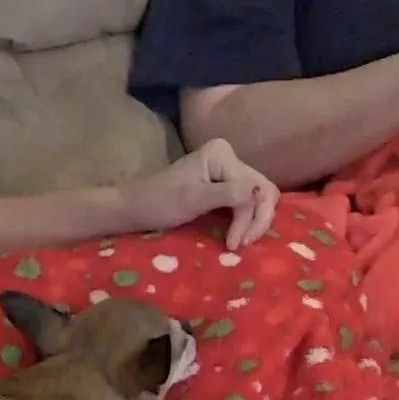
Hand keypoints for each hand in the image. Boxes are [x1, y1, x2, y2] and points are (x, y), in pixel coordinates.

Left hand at [121, 138, 279, 248]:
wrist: (134, 208)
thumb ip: (229, 194)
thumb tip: (262, 192)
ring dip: (253, 222)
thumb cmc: (159, 202)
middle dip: (256, 220)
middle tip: (241, 245)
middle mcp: (228, 156)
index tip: (234, 244)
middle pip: (263, 191)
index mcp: (222, 153)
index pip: (254, 188)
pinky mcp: (223, 185)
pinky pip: (246, 201)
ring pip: (259, 198)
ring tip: (238, 243)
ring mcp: (227, 170)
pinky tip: (239, 235)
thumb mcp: (194, 199)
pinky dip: (246, 219)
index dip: (248, 218)